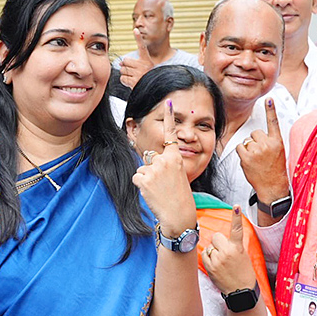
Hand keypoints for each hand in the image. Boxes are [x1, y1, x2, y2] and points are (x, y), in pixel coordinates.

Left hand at [119, 28, 154, 88]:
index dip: (138, 38)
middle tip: (132, 70)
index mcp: (146, 60)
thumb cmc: (147, 77)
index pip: (142, 47)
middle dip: (125, 66)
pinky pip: (123, 78)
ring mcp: (138, 74)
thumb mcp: (145, 67)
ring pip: (123, 70)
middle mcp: (143, 65)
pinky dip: (125, 81)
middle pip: (125, 60)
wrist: (154, 89)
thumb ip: (132, 63)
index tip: (135, 29)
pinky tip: (131, 82)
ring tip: (133, 77)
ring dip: (125, 73)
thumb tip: (120, 62)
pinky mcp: (134, 82)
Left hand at [132, 99, 196, 235]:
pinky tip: (152, 193)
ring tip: (159, 190)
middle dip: (152, 170)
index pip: (171, 134)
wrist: (179, 214)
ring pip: (142, 169)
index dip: (169, 117)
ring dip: (147, 179)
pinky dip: (141, 186)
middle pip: (150, 158)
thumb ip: (167, 164)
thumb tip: (151, 161)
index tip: (168, 101)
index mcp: (176, 157)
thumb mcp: (179, 175)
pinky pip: (137, 178)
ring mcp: (154, 169)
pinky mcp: (143, 178)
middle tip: (164, 184)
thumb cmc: (179, 196)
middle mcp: (165, 160)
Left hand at [201, 206, 256, 294]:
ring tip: (221, 262)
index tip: (236, 206)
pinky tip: (216, 265)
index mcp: (237, 248)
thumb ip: (233, 246)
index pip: (236, 229)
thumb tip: (219, 241)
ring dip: (213, 251)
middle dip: (219, 242)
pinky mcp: (210, 267)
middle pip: (216, 236)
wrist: (241, 291)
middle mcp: (227, 252)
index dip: (236, 217)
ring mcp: (217, 259)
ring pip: (209, 246)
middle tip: (225, 252)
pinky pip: (204, 255)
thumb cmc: (243, 273)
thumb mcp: (243, 256)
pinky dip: (208, 258)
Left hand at [237, 98, 289, 204]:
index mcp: (277, 142)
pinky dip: (242, 153)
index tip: (268, 99)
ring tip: (256, 160)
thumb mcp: (278, 152)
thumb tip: (255, 135)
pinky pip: (240, 148)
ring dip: (249, 148)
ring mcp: (257, 151)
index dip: (271, 110)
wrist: (273, 186)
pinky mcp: (247, 158)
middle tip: (261, 154)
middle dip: (255, 141)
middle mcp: (268, 144)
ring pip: (247, 141)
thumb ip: (269, 141)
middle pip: (255, 133)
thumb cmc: (274, 169)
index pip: (273, 122)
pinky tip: (250, 162)